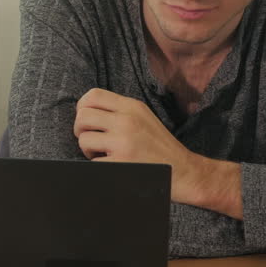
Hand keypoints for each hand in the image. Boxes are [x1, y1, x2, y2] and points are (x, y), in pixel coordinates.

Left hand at [74, 88, 242, 217]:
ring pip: (84, 138)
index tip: (87, 121)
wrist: (184, 171)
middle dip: (80, 130)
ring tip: (101, 155)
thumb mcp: (144, 118)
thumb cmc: (160, 147)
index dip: (82, 107)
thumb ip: (119, 111)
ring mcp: (123, 141)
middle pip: (83, 116)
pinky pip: (92, 162)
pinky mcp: (121, 163)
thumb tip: (86, 111)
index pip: (94, 95)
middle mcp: (127, 120)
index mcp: (132, 107)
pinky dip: (97, 166)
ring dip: (87, 150)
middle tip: (91, 141)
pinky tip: (110, 167)